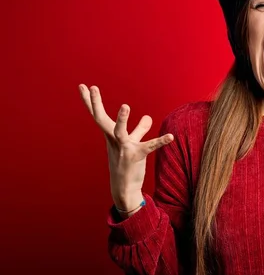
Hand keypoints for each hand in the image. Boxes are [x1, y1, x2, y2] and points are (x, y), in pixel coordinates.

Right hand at [78, 84, 173, 209]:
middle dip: (95, 103)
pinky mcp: (136, 157)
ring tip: (125, 106)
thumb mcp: (133, 143)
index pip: (98, 115)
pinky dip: (161, 142)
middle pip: (101, 119)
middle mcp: (113, 140)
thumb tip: (147, 117)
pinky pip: (149, 147)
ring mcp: (123, 148)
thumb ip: (140, 130)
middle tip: (91, 87)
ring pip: (120, 132)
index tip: (82, 86)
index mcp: (111, 135)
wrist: (124, 188)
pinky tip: (171, 137)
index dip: (90, 101)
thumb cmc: (127, 164)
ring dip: (122, 119)